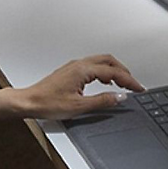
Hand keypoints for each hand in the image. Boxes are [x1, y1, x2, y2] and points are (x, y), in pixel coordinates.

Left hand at [15, 54, 143, 119]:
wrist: (28, 102)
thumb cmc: (47, 102)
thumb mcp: (79, 107)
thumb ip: (102, 101)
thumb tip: (119, 98)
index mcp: (83, 70)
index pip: (114, 72)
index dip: (129, 81)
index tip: (139, 88)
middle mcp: (79, 64)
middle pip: (109, 61)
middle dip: (124, 72)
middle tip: (133, 85)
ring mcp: (74, 66)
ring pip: (101, 62)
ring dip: (114, 71)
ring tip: (122, 84)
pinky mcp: (70, 71)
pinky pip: (92, 66)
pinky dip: (104, 72)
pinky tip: (104, 82)